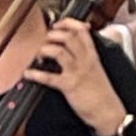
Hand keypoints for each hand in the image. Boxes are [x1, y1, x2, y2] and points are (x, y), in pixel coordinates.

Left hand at [24, 19, 125, 135]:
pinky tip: (28, 73)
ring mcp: (77, 72)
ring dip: (44, 50)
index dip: (67, 23)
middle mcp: (85, 60)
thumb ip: (86, 55)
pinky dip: (36, 74)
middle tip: (44, 40)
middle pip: (69, 37)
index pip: (81, 31)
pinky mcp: (69, 86)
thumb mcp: (97, 68)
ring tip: (38, 55)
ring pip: (59, 52)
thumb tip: (76, 46)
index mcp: (92, 55)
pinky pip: (50, 77)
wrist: (108, 112)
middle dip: (52, 35)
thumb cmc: (101, 92)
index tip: (56, 24)